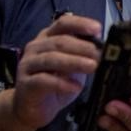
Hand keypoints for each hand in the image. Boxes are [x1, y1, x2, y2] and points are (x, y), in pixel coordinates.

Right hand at [12, 14, 100, 129]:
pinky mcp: (25, 83)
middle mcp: (36, 47)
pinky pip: (43, 80)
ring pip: (51, 58)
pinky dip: (62, 83)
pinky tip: (76, 87)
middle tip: (99, 55)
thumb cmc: (57, 81)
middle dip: (82, 47)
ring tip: (92, 67)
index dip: (80, 24)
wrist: (34, 107)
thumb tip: (104, 46)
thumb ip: (84, 53)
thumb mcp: (74, 65)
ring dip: (74, 62)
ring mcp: (28, 64)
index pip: (63, 23)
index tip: (97, 29)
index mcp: (49, 37)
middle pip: (59, 41)